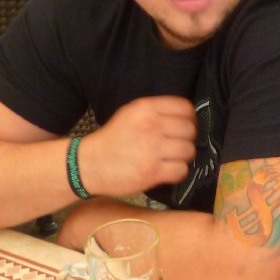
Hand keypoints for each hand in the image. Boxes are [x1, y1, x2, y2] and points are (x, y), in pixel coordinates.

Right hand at [76, 96, 196, 196]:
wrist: (89, 164)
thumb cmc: (112, 139)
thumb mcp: (130, 114)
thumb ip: (155, 112)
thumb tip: (186, 117)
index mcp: (146, 108)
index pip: (185, 108)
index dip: (189, 118)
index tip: (184, 127)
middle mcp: (152, 125)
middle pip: (190, 130)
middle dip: (186, 138)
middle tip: (177, 145)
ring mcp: (153, 149)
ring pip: (189, 150)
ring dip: (183, 156)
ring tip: (172, 158)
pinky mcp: (153, 171)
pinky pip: (182, 170)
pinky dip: (178, 172)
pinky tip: (169, 170)